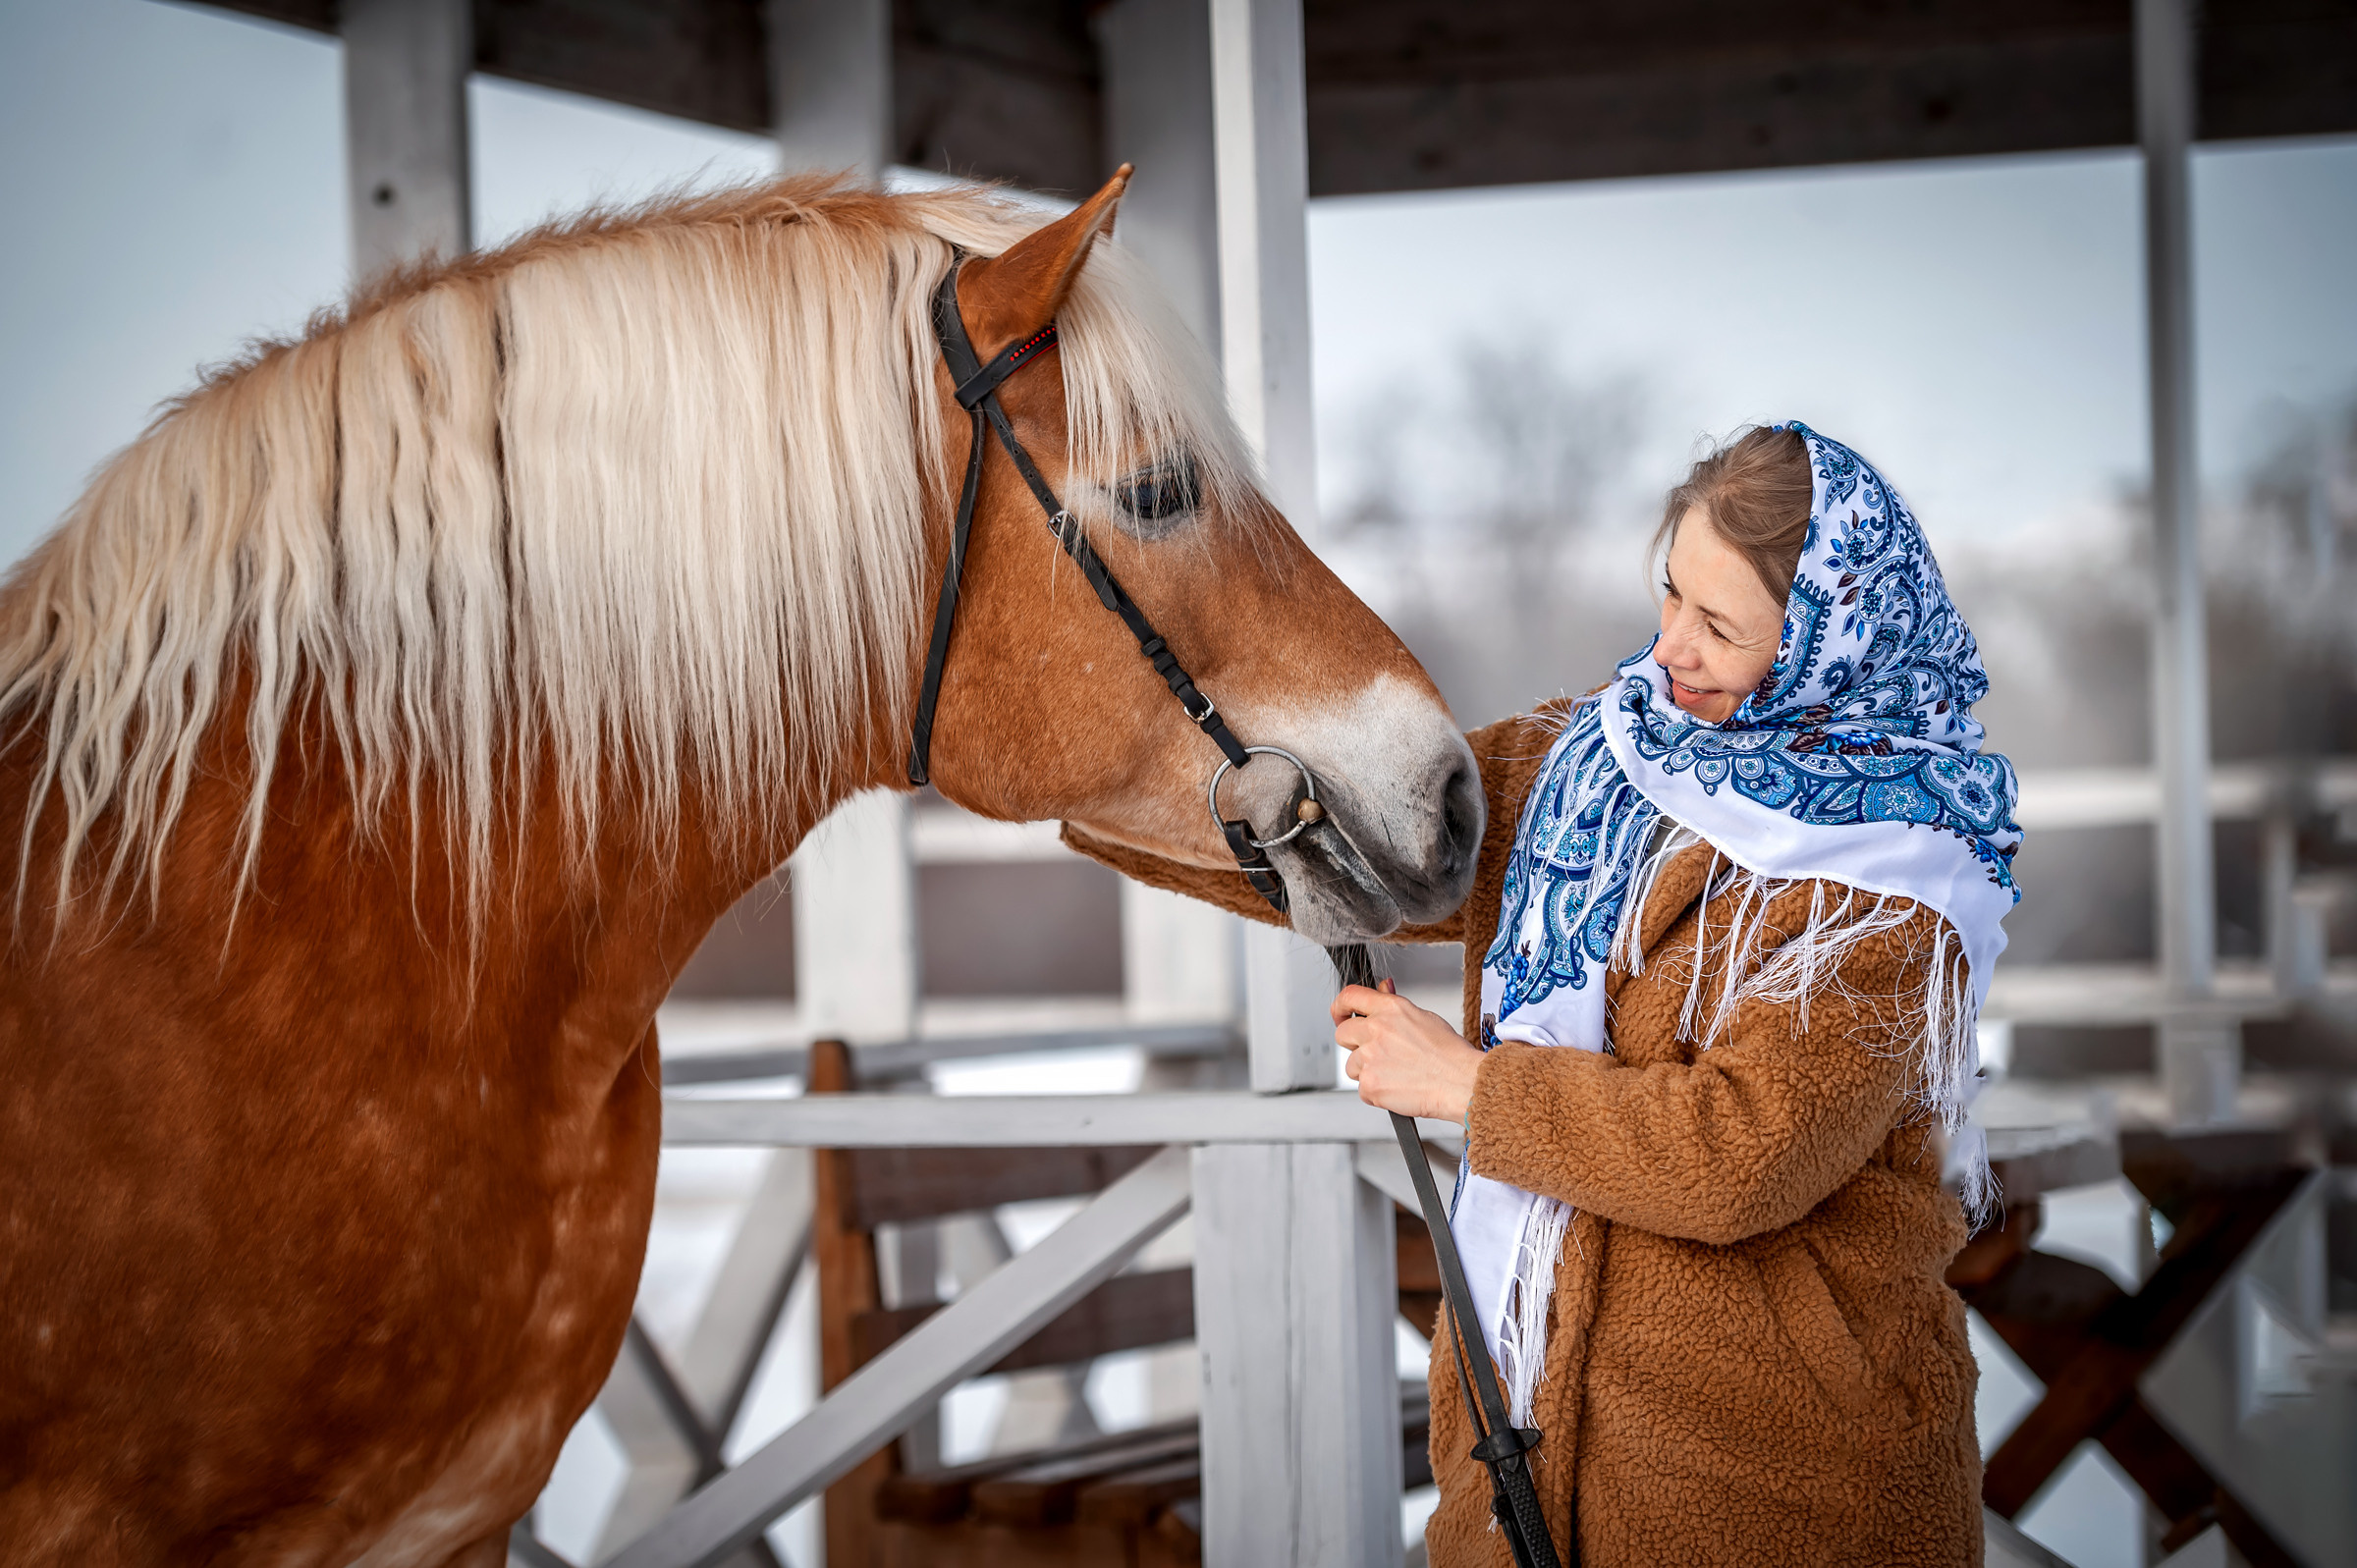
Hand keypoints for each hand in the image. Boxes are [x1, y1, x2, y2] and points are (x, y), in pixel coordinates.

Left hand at [1331, 978, 1484, 1121]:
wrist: (1461, 1083)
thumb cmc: (1449, 1054)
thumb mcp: (1424, 1018)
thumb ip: (1394, 1006)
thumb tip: (1382, 989)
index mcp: (1390, 1009)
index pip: (1350, 996)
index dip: (1340, 1006)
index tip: (1340, 1014)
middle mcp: (1377, 1030)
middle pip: (1342, 1034)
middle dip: (1354, 1045)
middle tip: (1377, 1054)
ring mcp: (1370, 1058)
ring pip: (1352, 1066)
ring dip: (1368, 1072)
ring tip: (1397, 1074)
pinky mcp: (1370, 1084)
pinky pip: (1362, 1089)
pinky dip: (1377, 1093)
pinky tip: (1398, 1088)